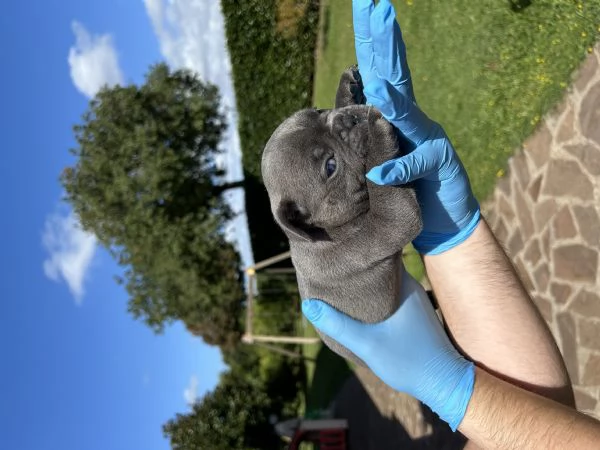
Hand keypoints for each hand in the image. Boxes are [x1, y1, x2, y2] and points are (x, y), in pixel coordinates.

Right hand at [302, 270, 474, 430]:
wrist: (443, 381)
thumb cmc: (409, 361)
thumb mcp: (367, 345)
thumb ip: (338, 325)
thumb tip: (308, 305)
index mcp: (403, 285)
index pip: (376, 256)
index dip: (354, 256)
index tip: (333, 257)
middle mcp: (410, 285)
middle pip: (377, 268)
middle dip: (355, 270)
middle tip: (330, 270)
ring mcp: (412, 297)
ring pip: (382, 282)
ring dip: (364, 284)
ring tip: (339, 284)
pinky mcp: (412, 310)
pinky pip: (387, 294)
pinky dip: (372, 296)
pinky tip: (357, 304)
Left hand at [353, 0, 479, 253]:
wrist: (443, 216)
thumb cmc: (409, 183)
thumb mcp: (385, 153)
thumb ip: (370, 130)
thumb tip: (346, 107)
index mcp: (396, 115)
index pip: (380, 72)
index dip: (373, 43)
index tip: (366, 8)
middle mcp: (413, 120)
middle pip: (396, 77)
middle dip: (385, 45)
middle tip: (376, 9)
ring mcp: (430, 139)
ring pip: (408, 117)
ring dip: (392, 100)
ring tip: (376, 84)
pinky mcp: (441, 165)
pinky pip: (417, 165)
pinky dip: (399, 168)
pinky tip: (379, 172)